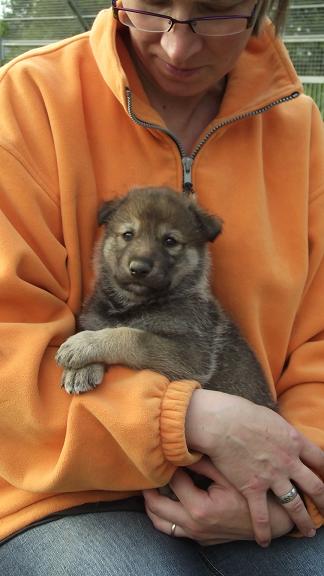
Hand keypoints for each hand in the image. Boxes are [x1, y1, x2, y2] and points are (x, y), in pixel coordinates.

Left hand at [143, 458, 293, 544]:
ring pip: (160, 523)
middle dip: (148, 488)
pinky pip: (173, 530)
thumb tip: (182, 447)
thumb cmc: (251, 495)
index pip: (172, 482)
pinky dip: (164, 517)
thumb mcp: (228, 474)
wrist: (271, 521)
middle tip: (146, 470)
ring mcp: (195, 535)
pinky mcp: (200, 540)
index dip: (167, 465)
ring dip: (152, 506)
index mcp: (200, 508)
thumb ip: (203, 462)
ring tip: (150, 486)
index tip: (164, 451)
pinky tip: (166, 501)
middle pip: (156, 507)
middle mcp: (193, 525)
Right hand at [185, 390, 323, 545]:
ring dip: (304, 521)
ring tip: (308, 532)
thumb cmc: (241, 413)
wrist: (221, 423)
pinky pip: (262, 515)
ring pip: (295, 505)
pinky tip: (265, 541)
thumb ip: (280, 431)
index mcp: (294, 441)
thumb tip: (281, 434)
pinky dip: (264, 530)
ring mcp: (272, 477)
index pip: (320, 459)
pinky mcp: (253, 488)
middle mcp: (289, 461)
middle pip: (315, 486)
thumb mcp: (271, 418)